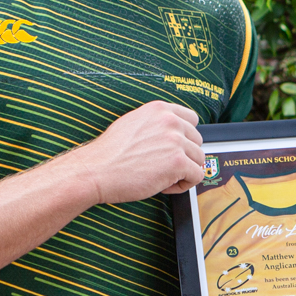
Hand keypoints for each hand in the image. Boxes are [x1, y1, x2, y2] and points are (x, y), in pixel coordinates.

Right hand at [62, 100, 204, 203]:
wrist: (96, 171)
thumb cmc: (109, 154)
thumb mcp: (133, 124)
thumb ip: (156, 125)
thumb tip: (176, 135)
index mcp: (160, 109)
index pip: (192, 119)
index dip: (185, 138)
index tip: (175, 150)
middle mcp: (171, 121)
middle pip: (197, 141)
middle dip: (184, 157)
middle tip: (163, 167)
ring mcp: (176, 141)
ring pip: (199, 160)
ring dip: (183, 172)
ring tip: (161, 177)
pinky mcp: (178, 162)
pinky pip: (197, 176)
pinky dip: (183, 185)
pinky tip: (163, 185)